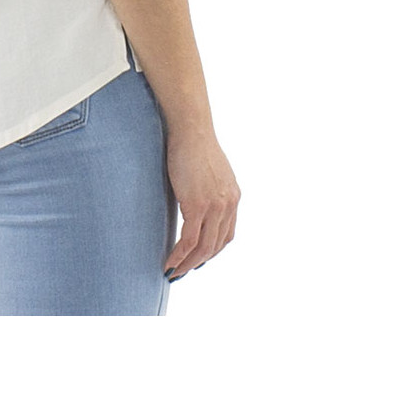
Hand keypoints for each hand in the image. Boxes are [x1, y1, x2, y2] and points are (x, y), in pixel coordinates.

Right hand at [162, 125, 239, 279]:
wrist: (191, 130)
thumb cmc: (194, 144)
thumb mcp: (210, 171)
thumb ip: (209, 188)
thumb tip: (197, 198)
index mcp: (233, 197)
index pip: (226, 235)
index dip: (211, 251)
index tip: (197, 260)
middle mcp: (228, 205)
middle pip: (216, 246)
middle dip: (198, 263)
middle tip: (181, 272)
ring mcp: (215, 207)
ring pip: (203, 249)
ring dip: (187, 265)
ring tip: (173, 272)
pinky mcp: (198, 206)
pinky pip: (189, 241)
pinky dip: (179, 255)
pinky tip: (169, 262)